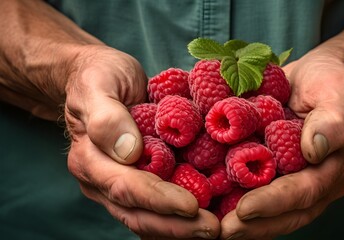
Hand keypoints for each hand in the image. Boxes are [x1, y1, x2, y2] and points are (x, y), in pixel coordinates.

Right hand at [64, 45, 219, 238]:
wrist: (102, 78)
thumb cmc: (101, 77)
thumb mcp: (99, 84)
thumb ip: (107, 117)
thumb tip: (130, 153)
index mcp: (91, 159)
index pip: (127, 187)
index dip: (160, 199)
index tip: (192, 205)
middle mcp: (103, 180)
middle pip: (139, 214)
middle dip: (176, 226)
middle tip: (213, 229)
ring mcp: (120, 184)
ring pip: (148, 217)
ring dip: (181, 228)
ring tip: (215, 229)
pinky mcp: (138, 180)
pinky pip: (156, 207)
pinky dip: (179, 218)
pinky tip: (205, 217)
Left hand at [220, 45, 343, 238]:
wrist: (318, 74)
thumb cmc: (331, 79)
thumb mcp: (336, 91)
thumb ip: (333, 121)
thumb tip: (315, 150)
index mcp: (334, 164)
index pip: (305, 190)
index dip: (274, 203)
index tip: (244, 210)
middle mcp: (317, 178)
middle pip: (288, 211)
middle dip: (256, 225)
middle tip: (223, 231)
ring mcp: (297, 177)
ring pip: (274, 210)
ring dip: (246, 223)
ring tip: (215, 229)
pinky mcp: (278, 169)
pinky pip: (260, 191)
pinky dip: (238, 202)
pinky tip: (215, 208)